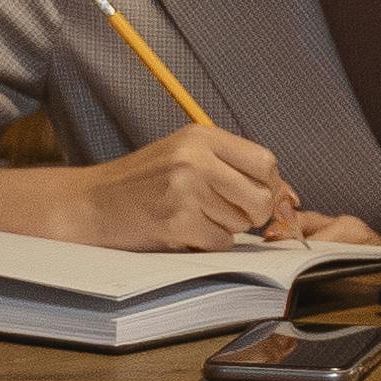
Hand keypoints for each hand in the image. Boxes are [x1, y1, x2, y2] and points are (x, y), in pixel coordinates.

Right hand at [69, 126, 303, 249]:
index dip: (271, 185)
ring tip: (193, 217)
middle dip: (253, 213)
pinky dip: (207, 244)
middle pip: (260, 195)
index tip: (260, 197)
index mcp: (201, 136)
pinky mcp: (176, 221)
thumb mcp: (184, 155)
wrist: (92, 203)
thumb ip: (231, 166)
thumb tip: (288, 195)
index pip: (265, 161)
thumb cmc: (141, 182)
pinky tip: (183, 231)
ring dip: (224, 228)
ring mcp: (186, 190)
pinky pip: (218, 242)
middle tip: (229, 213)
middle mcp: (196, 158)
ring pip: (240, 223)